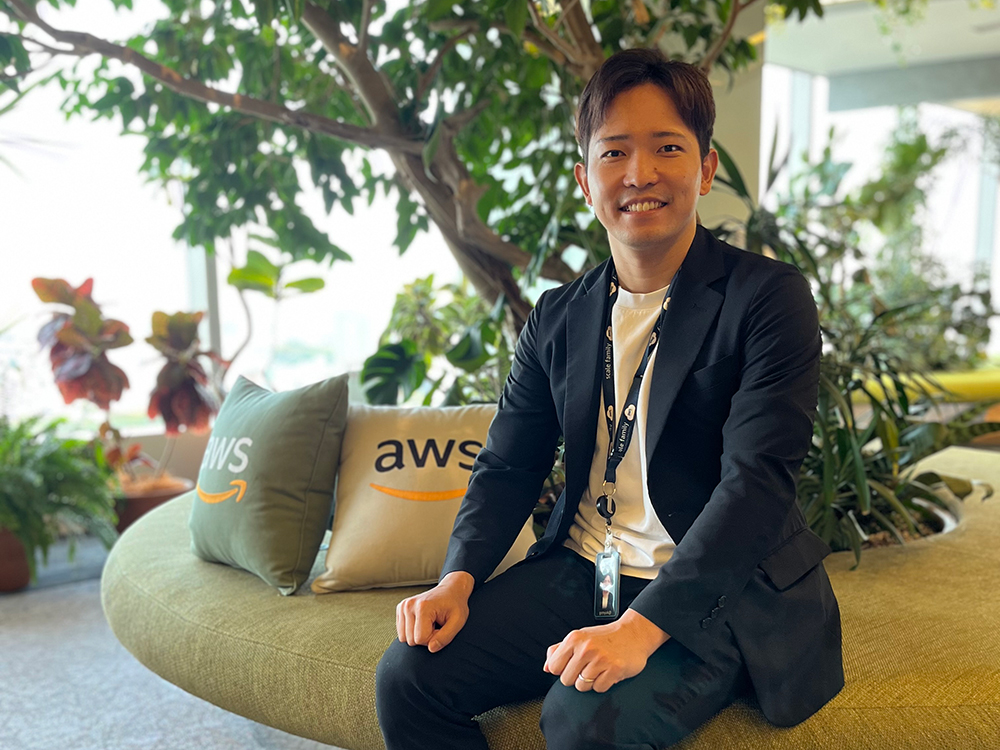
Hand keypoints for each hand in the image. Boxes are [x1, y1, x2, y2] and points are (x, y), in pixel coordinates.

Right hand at [395, 571, 473, 652]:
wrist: (451, 590)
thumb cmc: (455, 605)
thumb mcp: (457, 622)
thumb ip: (445, 637)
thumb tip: (431, 648)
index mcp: (422, 607)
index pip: (420, 639)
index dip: (433, 638)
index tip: (441, 628)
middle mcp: (409, 605)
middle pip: (411, 640)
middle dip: (426, 637)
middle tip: (436, 625)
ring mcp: (403, 606)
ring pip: (404, 638)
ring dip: (419, 635)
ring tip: (430, 623)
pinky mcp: (400, 608)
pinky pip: (402, 632)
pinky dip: (413, 631)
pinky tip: (422, 621)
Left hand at [543, 609, 669, 692]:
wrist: (634, 633)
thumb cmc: (605, 637)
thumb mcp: (579, 637)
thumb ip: (559, 651)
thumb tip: (546, 668)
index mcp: (574, 639)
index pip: (554, 667)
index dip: (562, 670)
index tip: (571, 666)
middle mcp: (586, 648)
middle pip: (566, 680)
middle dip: (575, 678)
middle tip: (587, 668)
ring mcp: (600, 659)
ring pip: (582, 686)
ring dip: (590, 682)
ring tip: (598, 669)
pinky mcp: (614, 669)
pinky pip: (599, 688)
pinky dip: (603, 684)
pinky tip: (608, 672)